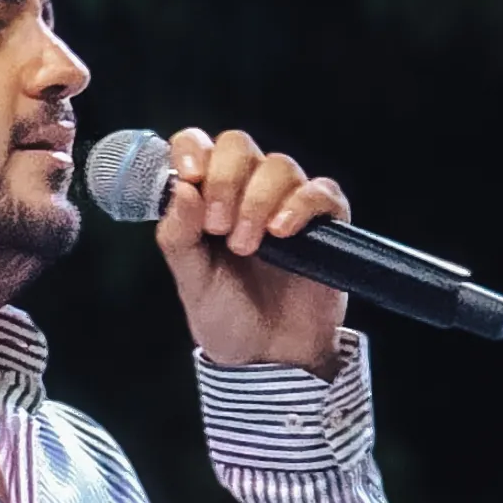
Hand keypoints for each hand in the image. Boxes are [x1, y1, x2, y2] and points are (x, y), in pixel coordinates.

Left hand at [154, 127, 351, 373]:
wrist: (269, 357)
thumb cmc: (226, 315)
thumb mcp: (191, 280)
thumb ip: (178, 237)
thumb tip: (181, 189)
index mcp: (206, 198)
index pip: (197, 146)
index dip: (192, 150)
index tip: (188, 177)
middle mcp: (246, 191)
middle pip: (238, 145)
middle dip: (225, 180)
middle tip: (217, 227)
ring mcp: (286, 203)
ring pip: (278, 165)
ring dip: (257, 201)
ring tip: (247, 246)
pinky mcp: (324, 222)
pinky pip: (321, 192)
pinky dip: (300, 205)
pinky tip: (282, 232)